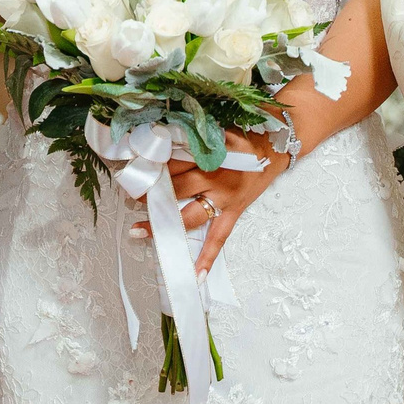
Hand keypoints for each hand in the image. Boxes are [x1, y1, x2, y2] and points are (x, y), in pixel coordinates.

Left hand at [129, 126, 290, 276]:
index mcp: (208, 151)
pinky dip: (208, 257)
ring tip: (137, 230)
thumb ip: (191, 136)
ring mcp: (225, 197)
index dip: (150, 164)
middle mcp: (215, 175)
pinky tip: (196, 275)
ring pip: (187, 215)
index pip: (171, 159)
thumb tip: (157, 139)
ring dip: (162, 223)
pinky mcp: (234, 212)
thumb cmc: (243, 134)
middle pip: (174, 187)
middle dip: (148, 193)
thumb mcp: (216, 128)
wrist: (276, 146)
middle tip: (127, 195)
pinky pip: (219, 237)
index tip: (131, 167)